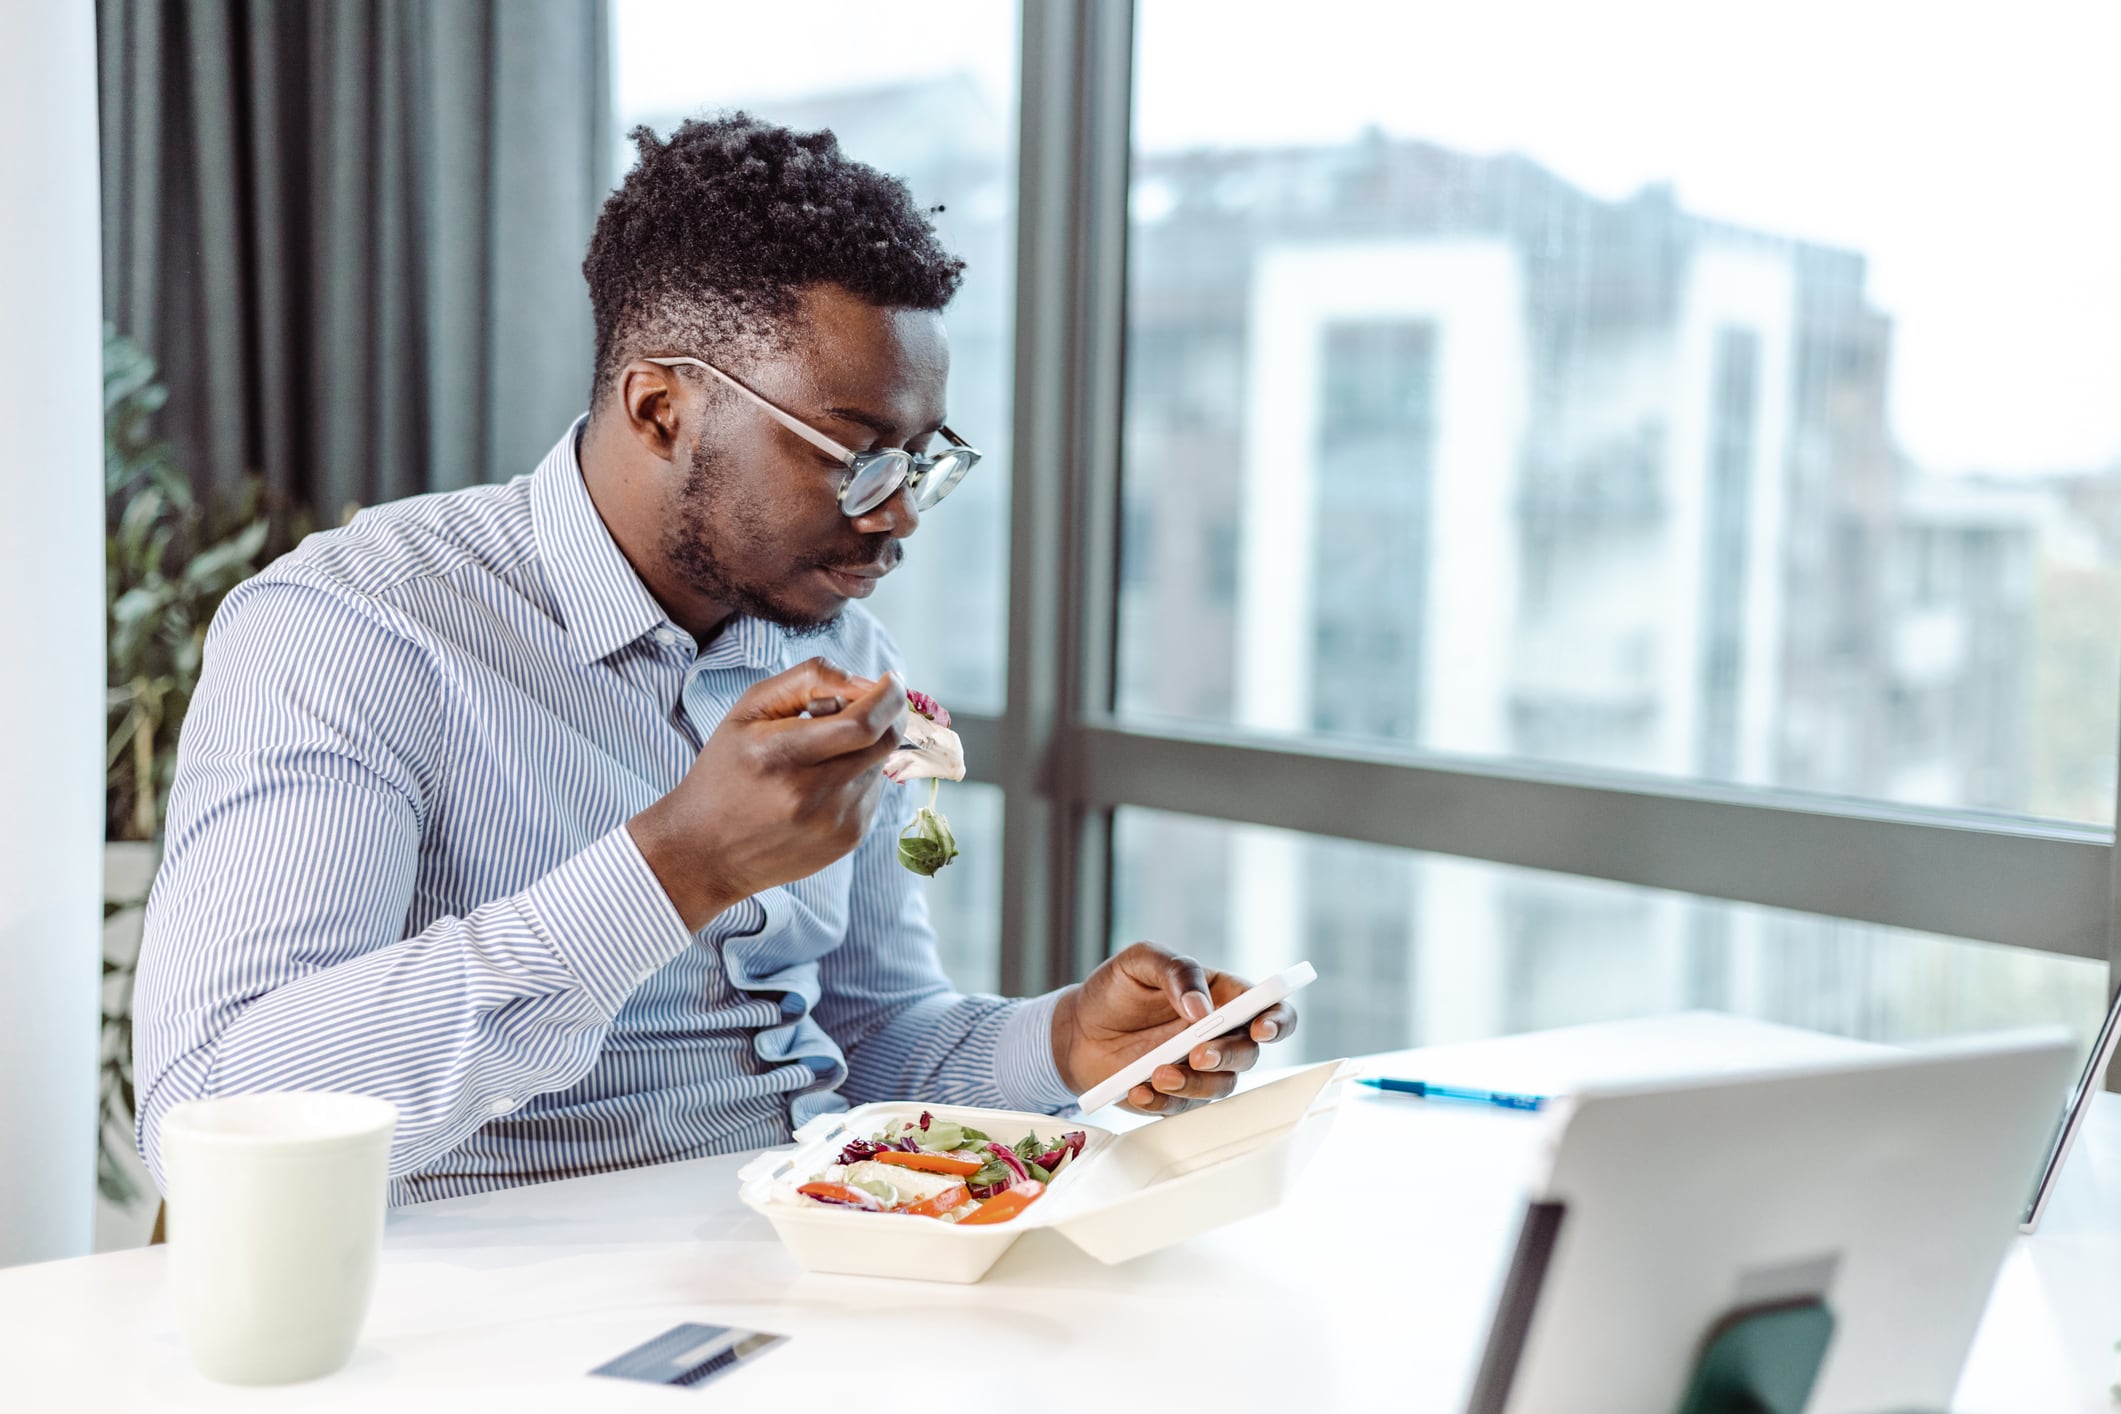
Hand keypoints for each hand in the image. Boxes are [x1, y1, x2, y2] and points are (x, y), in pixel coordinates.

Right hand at [629, 658, 904, 929]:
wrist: (706, 851)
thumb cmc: (726, 771)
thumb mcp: (748, 711)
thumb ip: (807, 680)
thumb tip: (863, 681)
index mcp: (780, 755)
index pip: (862, 722)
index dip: (888, 695)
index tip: (889, 679)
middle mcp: (812, 794)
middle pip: (884, 741)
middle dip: (891, 712)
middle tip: (876, 699)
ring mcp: (834, 822)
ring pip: (881, 764)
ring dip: (870, 744)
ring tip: (828, 747)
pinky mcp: (847, 839)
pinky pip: (874, 792)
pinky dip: (862, 774)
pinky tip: (824, 779)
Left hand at [1050, 942, 1299, 1114]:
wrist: (1077, 1028)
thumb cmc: (1116, 988)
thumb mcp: (1141, 960)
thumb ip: (1177, 972)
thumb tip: (1201, 1006)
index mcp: (1223, 996)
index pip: (1270, 1008)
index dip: (1277, 1021)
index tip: (1261, 1029)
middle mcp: (1219, 1035)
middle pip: (1249, 1053)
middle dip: (1227, 1055)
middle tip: (1197, 1053)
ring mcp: (1199, 1068)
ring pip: (1221, 1086)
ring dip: (1194, 1083)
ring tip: (1158, 1072)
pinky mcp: (1175, 1095)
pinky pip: (1181, 1108)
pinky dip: (1161, 1101)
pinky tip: (1137, 1088)